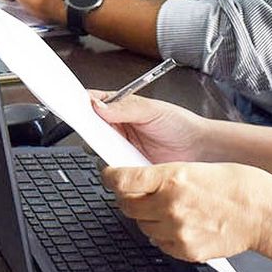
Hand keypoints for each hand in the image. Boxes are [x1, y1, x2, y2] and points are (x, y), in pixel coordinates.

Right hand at [91, 91, 207, 162]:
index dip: (80, 103)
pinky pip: (112, 169)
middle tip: (91, 129)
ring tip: (109, 147)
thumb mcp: (152, 110)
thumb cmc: (180, 125)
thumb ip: (125, 107)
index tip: (72, 107)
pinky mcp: (127, 167)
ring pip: (98, 149)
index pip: (92, 102)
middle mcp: (117, 127)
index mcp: (119, 107)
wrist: (200, 150)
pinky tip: (118, 165)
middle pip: (90, 127)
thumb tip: (98, 105)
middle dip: (87, 128)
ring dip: (99, 149)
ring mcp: (121, 148)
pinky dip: (112, 169)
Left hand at [103, 161, 271, 263]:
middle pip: (127, 205)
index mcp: (172, 178)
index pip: (122, 180)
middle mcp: (170, 205)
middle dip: (127, 198)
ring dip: (146, 217)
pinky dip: (162, 234)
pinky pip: (159, 243)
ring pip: (141, 226)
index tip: (109, 175)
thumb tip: (137, 181)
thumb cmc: (236, 186)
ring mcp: (177, 230)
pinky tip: (179, 224)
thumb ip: (162, 177)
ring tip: (167, 208)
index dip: (110, 177)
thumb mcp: (193, 167)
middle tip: (136, 193)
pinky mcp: (185, 250)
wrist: (262, 213)